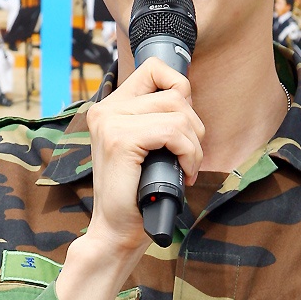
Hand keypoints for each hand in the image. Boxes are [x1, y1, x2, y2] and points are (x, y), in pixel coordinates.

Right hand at [55, 57, 203, 299]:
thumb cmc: (138, 192)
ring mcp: (111, 122)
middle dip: (194, 126)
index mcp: (110, 107)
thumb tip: (188, 95)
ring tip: (186, 166)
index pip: (154, 69)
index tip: (184, 122)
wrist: (116, 230)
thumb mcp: (148, 146)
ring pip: (178, 112)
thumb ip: (158, 117)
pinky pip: (174, 132)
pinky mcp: (120, 140)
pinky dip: (189, 153)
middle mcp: (106, 109)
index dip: (180, 87)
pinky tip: (184, 172)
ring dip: (194, 143)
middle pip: (174, 92)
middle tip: (188, 155)